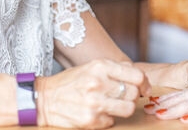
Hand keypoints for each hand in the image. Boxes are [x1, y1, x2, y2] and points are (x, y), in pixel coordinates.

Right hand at [36, 59, 150, 128]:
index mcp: (100, 66)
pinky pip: (112, 121)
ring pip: (128, 108)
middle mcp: (98, 83)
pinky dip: (107, 118)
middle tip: (124, 97)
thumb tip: (140, 80)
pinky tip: (96, 112)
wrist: (44, 99)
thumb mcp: (91, 67)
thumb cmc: (70, 82)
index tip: (144, 88)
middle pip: (133, 93)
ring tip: (113, 105)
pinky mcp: (90, 120)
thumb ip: (115, 70)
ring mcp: (94, 102)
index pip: (136, 75)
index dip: (144, 83)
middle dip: (132, 96)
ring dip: (123, 108)